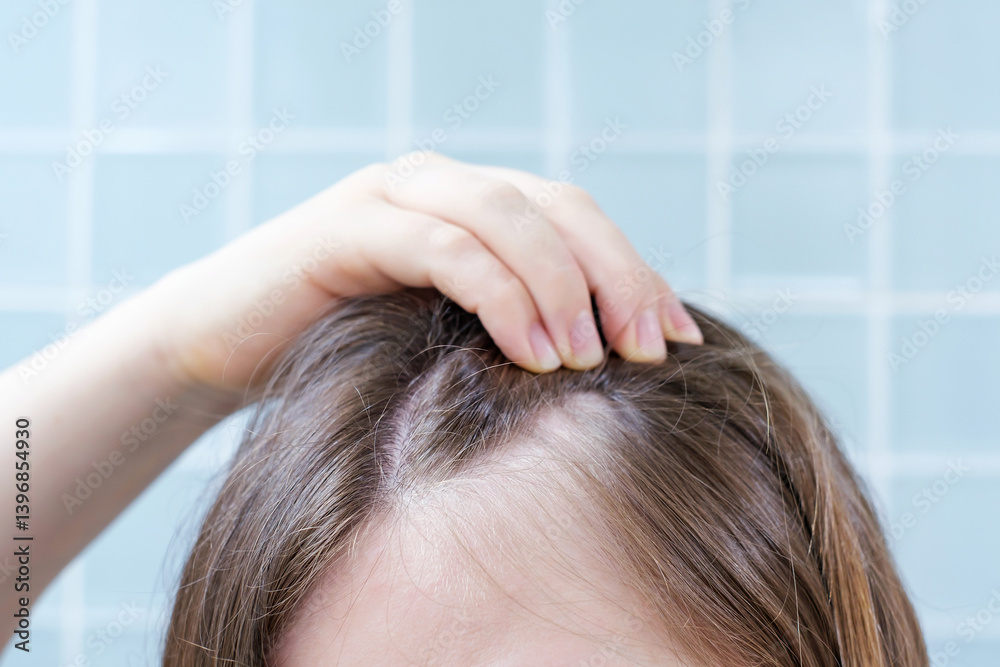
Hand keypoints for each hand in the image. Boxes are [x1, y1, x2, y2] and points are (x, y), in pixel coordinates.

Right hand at [147, 153, 702, 393]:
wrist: (220, 343)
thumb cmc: (342, 350)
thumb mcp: (442, 337)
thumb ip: (508, 329)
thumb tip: (601, 373)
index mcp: (474, 203)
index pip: (577, 218)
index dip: (636, 272)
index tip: (681, 341)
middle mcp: (441, 182)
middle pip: (558, 205)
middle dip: (617, 274)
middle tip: (652, 350)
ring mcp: (393, 194)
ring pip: (507, 215)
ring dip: (562, 286)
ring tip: (592, 360)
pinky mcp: (348, 224)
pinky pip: (444, 245)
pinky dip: (500, 293)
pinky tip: (530, 350)